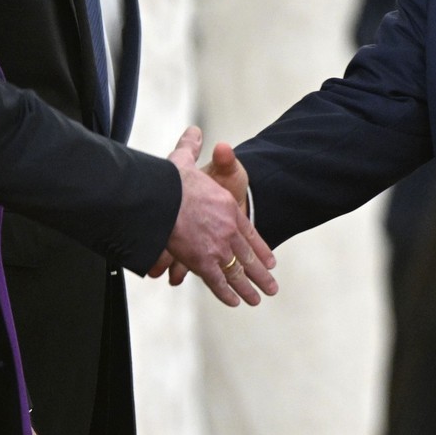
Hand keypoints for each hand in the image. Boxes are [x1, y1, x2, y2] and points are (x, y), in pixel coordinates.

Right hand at [151, 127, 276, 305]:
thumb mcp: (185, 161)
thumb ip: (193, 148)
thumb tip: (195, 132)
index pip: (249, 233)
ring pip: (236, 272)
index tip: (270, 261)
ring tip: (258, 300)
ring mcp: (216, 247)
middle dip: (260, 275)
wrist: (164, 196)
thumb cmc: (172, 179)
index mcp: (227, 209)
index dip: (260, 249)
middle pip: (247, 257)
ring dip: (248, 288)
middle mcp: (227, 230)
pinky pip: (215, 280)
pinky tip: (234, 302)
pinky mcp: (200, 260)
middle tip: (271, 288)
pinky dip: (225, 292)